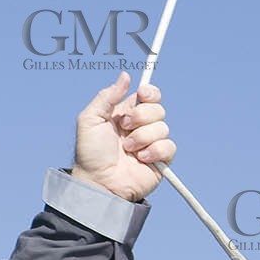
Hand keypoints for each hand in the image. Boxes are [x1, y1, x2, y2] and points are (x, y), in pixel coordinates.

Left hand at [70, 71, 174, 201]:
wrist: (98, 183)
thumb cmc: (90, 154)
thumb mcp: (90, 119)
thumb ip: (107, 96)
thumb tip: (125, 76)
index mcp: (126, 114)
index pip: (148, 95)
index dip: (149, 92)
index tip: (142, 94)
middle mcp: (140, 127)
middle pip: (157, 108)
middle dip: (141, 116)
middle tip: (124, 128)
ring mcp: (151, 143)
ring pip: (163, 126)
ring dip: (142, 137)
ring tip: (127, 150)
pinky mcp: (160, 160)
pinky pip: (169, 146)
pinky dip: (155, 151)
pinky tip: (141, 159)